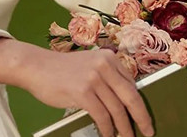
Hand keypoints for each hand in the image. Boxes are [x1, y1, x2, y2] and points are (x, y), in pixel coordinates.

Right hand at [0, 38, 153, 136]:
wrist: (38, 67)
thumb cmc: (63, 71)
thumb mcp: (90, 66)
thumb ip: (107, 78)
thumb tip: (124, 100)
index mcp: (109, 58)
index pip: (132, 84)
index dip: (141, 103)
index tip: (146, 116)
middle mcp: (104, 65)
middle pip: (131, 96)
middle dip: (141, 117)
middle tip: (148, 131)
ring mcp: (94, 78)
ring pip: (117, 109)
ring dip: (124, 128)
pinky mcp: (83, 92)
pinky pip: (102, 116)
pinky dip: (108, 129)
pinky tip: (109, 136)